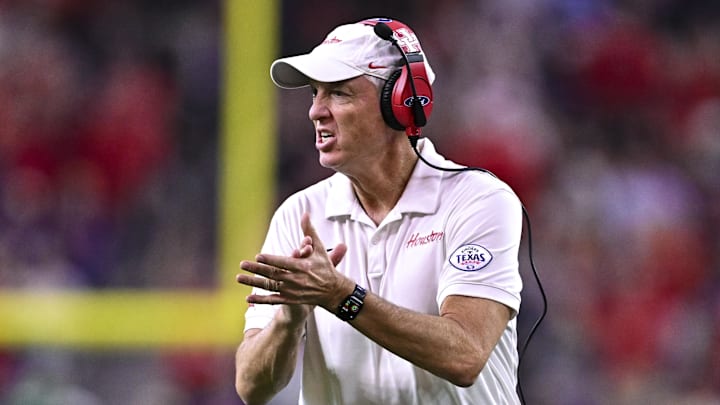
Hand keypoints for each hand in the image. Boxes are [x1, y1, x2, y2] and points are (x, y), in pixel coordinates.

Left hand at [236, 213, 351, 311]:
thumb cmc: (325, 267)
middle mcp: (296, 279)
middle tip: (242, 264)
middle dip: (256, 269)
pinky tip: (248, 297)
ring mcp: (292, 291)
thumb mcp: (319, 248)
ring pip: (270, 286)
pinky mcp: (291, 300)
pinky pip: (273, 300)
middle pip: (273, 274)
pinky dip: (261, 299)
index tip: (258, 257)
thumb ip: (309, 231)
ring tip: (239, 277)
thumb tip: (305, 213)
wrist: (333, 291)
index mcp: (303, 266)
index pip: (283, 262)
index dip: (271, 260)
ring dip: (253, 282)